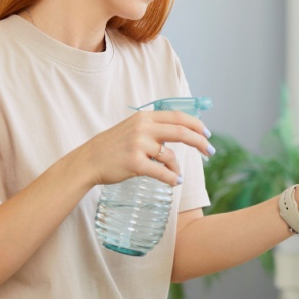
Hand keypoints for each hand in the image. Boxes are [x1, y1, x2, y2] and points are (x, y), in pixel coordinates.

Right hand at [71, 110, 212, 187]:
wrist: (88, 161)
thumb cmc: (112, 147)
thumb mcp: (132, 128)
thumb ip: (153, 128)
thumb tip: (181, 131)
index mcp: (144, 117)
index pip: (178, 117)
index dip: (196, 125)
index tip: (207, 134)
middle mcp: (142, 128)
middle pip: (181, 132)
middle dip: (199, 142)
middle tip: (209, 152)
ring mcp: (138, 145)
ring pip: (170, 157)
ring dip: (177, 168)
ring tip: (175, 175)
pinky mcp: (135, 163)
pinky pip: (162, 172)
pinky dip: (171, 178)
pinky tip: (174, 182)